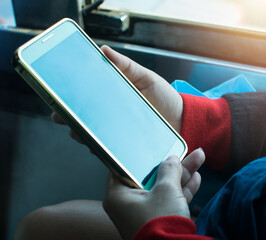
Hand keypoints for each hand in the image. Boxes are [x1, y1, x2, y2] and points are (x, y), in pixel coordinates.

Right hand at [51, 45, 182, 143]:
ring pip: (93, 133)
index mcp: (115, 97)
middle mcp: (113, 115)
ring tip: (75, 130)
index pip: (89, 96)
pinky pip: (108, 149)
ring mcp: (118, 131)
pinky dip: (98, 147)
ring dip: (81, 132)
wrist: (184, 121)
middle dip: (69, 116)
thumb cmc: (166, 98)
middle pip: (85, 116)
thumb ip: (127, 66)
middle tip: (60, 115)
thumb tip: (103, 50)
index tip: (58, 94)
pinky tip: (93, 145)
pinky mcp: (126, 146)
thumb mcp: (146, 78)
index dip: (72, 96)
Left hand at [103, 148, 204, 239]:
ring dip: (181, 174)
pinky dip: (182, 190)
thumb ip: (169, 170)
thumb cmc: (160, 222)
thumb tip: (171, 160)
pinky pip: (169, 200)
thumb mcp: (166, 190)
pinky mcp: (159, 220)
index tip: (150, 146)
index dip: (140, 157)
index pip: (125, 169)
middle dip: (171, 164)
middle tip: (182, 151)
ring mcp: (145, 213)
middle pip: (150, 177)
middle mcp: (129, 205)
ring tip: (198, 157)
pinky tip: (196, 176)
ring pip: (163, 188)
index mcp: (118, 196)